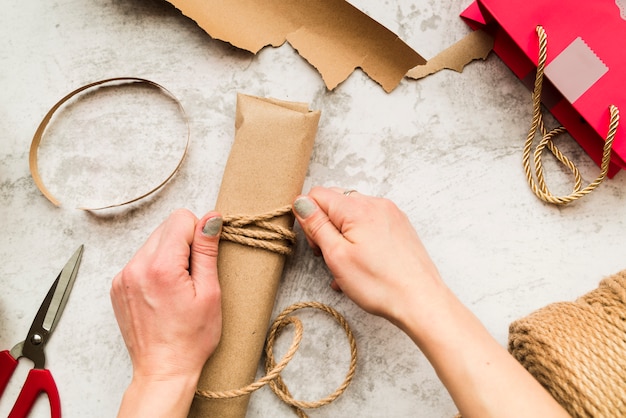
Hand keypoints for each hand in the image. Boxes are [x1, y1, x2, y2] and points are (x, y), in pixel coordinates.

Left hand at [110, 209, 222, 416]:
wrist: (163, 371)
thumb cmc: (191, 339)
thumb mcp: (210, 292)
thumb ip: (207, 250)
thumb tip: (210, 217)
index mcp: (160, 266)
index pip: (181, 218)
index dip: (199, 234)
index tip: (203, 260)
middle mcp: (135, 267)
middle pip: (165, 228)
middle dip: (184, 245)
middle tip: (193, 278)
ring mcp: (122, 277)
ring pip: (153, 243)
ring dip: (170, 256)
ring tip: (178, 288)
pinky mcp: (117, 286)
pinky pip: (141, 260)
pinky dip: (156, 268)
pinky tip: (165, 293)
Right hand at [292, 186, 443, 324]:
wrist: (421, 301)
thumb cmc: (380, 284)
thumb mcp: (337, 255)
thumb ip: (317, 225)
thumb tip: (301, 202)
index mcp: (357, 208)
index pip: (317, 195)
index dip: (308, 218)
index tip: (315, 244)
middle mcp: (376, 204)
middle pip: (336, 202)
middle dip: (325, 226)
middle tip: (328, 256)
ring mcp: (391, 214)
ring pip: (352, 215)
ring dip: (342, 236)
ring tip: (346, 266)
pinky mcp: (400, 227)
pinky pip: (370, 224)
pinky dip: (359, 239)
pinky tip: (360, 264)